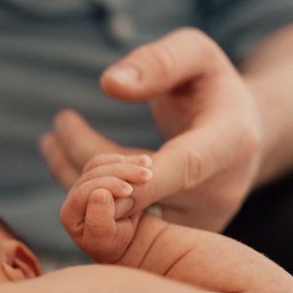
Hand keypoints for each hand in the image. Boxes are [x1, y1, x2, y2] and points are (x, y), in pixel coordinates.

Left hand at [43, 28, 263, 231]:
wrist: (240, 132)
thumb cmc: (210, 84)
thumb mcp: (196, 54)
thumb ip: (159, 62)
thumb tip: (110, 84)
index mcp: (232, 142)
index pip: (185, 167)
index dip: (140, 177)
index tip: (94, 163)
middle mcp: (220, 191)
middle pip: (144, 198)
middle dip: (90, 170)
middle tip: (57, 130)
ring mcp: (198, 221)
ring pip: (125, 217)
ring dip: (79, 182)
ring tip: (52, 139)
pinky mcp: (176, 237)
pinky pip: (123, 226)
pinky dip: (90, 198)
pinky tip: (62, 159)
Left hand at [60, 154, 153, 262]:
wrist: (130, 242)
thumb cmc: (118, 244)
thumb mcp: (110, 239)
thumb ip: (101, 221)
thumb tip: (100, 194)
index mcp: (70, 216)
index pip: (84, 194)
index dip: (107, 187)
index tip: (130, 191)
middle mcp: (72, 199)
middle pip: (92, 177)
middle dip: (120, 173)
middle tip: (148, 177)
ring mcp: (82, 187)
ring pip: (98, 166)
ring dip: (125, 165)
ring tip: (149, 166)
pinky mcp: (94, 178)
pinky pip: (103, 161)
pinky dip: (123, 160)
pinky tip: (144, 162)